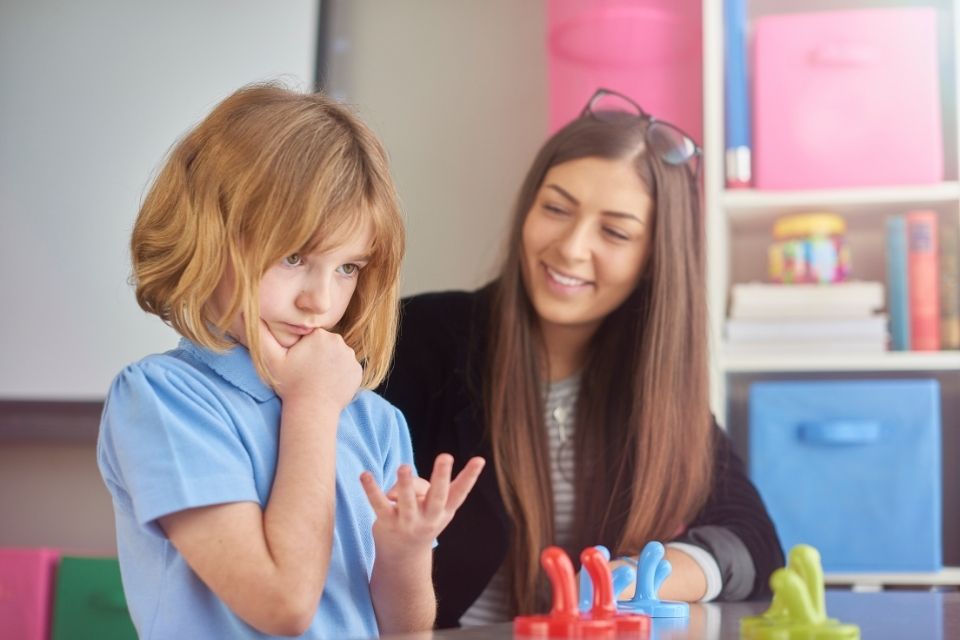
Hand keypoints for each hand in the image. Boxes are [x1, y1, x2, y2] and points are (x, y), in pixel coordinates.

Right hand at [257, 320, 360, 408]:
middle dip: (317, 353)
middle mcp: (339, 341)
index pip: (311, 334)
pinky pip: (347, 367)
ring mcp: (351, 356)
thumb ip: (261, 335)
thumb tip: (250, 316)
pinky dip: (340, 373)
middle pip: (326, 343)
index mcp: (319, 334)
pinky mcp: (358, 370)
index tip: (298, 361)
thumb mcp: (270, 360)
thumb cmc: (290, 385)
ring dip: (329, 363)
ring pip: (337, 354)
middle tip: (307, 371)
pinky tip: (328, 383)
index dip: (303, 347)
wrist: (312, 410)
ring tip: (317, 377)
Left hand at [360, 454, 484, 554]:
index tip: (480, 460)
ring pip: (407, 501)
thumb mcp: (431, 508)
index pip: (460, 492)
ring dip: (406, 484)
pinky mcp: (387, 523)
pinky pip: (378, 504)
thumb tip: (404, 479)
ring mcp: (408, 522)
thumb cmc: (421, 521)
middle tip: (446, 456)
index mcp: (444, 510)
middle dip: (441, 476)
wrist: (403, 559)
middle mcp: (429, 517)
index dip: (470, 477)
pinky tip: (365, 475)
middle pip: (437, 495)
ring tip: (404, 467)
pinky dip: (371, 489)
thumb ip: (422, 487)